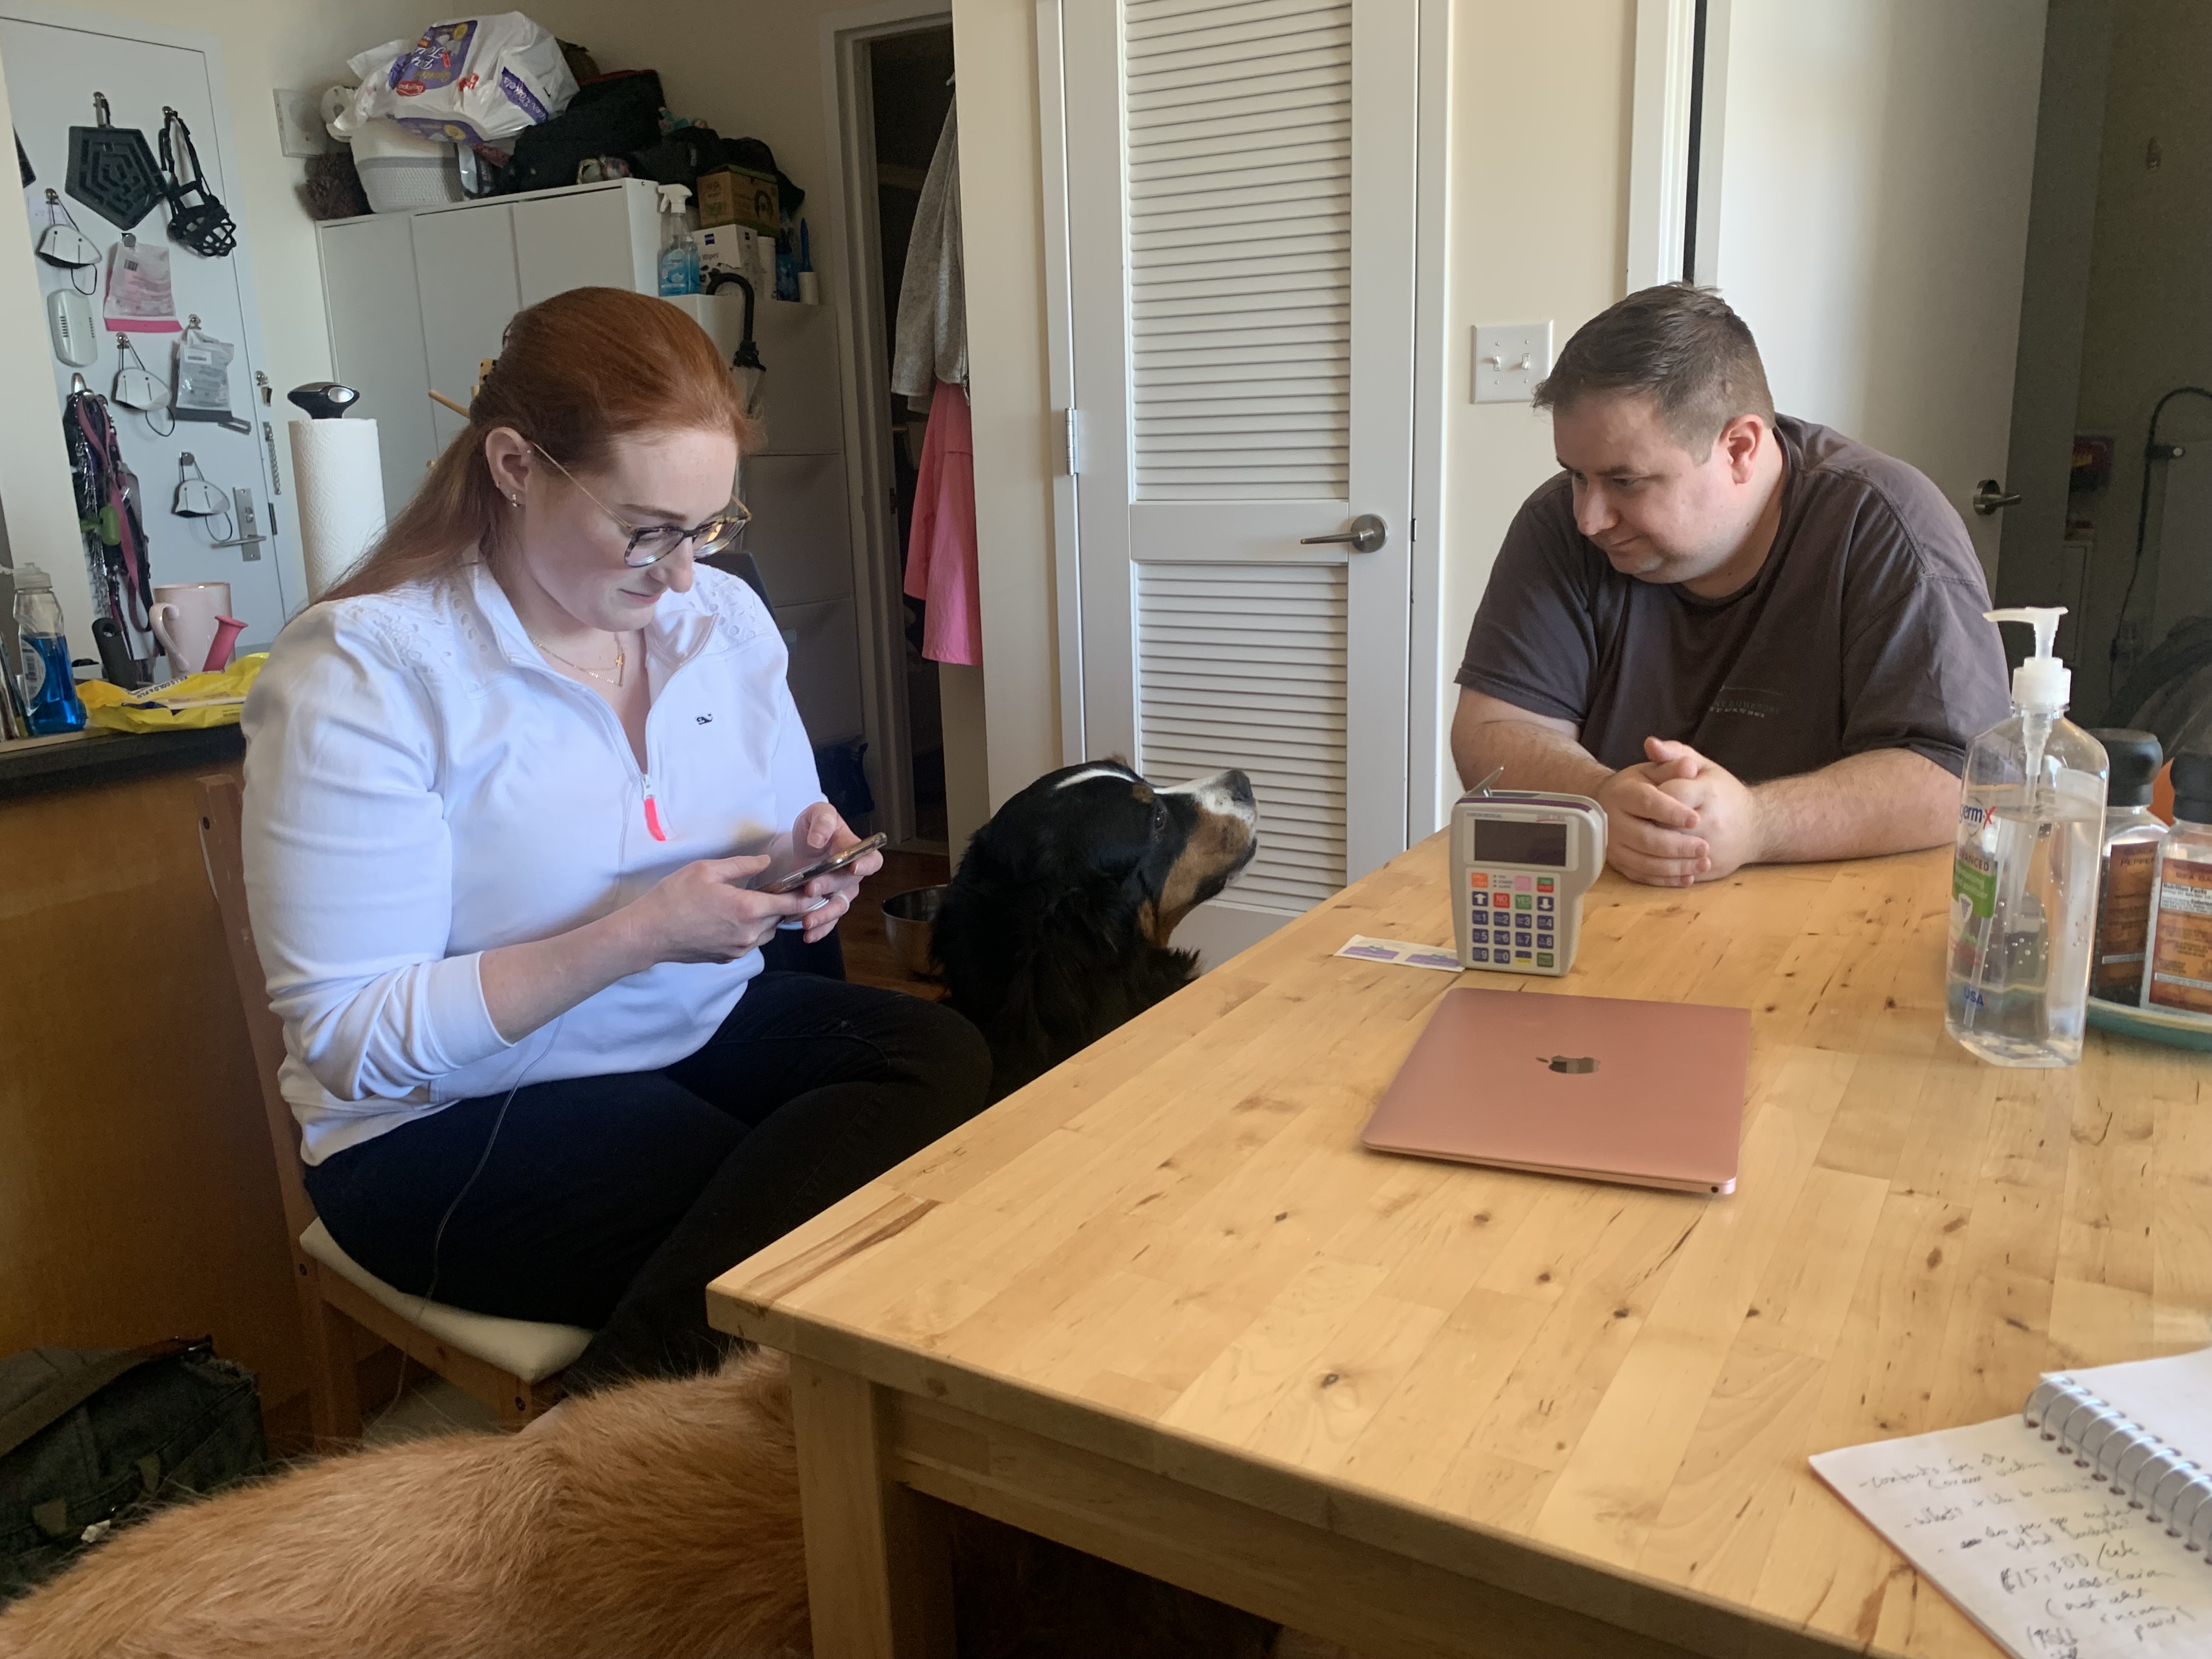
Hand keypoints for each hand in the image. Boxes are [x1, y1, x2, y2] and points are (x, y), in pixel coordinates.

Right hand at [624, 854, 815, 963]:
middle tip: (775, 888)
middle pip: (781, 919)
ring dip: (767, 919)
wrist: (648, 933)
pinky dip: (750, 931)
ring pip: (767, 933)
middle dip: (783, 904)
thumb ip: (742, 865)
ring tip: (752, 902)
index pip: (791, 904)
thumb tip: (766, 862)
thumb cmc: (674, 897)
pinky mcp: (727, 958)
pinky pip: (750, 943)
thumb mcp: (707, 870)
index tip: (812, 887)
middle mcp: (749, 933)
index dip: (805, 895)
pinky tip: (733, 918)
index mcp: (748, 909)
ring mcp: (738, 949)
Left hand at [777, 803, 882, 943]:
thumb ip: (822, 821)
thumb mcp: (817, 813)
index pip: (872, 860)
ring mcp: (840, 892)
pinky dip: (819, 930)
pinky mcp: (826, 904)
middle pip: (848, 885)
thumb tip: (818, 839)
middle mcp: (852, 875)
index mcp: (856, 851)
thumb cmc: (817, 826)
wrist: (803, 842)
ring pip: (838, 907)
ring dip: (824, 915)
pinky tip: (808, 935)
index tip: (854, 867)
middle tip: (810, 889)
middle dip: (829, 888)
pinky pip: (828, 921)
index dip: (866, 866)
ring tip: (807, 921)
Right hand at [1593, 745, 1711, 885]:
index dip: (1671, 812)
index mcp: (1622, 793)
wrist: (1610, 803)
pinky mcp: (1618, 863)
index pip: (1647, 803)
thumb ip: (1672, 765)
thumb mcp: (1653, 769)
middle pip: (1645, 838)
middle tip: (1704, 847)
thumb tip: (1688, 766)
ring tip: (1702, 864)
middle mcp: (1612, 821)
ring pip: (1644, 862)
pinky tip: (1687, 878)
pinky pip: (1641, 876)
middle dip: (1677, 846)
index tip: (1696, 818)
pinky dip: (1665, 880)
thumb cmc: (1639, 784)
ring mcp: (1613, 846)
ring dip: (1675, 866)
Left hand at [1646, 738, 1763, 880]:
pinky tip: (1651, 856)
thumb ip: (1675, 754)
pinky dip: (1659, 866)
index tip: (1645, 794)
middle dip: (1646, 821)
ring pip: (1666, 852)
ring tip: (1643, 834)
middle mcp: (1711, 822)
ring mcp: (1711, 849)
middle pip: (1663, 824)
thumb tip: (1649, 743)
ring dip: (1648, 846)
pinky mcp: (1709, 869)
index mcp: (1708, 792)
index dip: (1652, 795)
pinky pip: (1675, 871)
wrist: (1757, 827)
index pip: (1668, 794)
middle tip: (1638, 817)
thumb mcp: (1704, 767)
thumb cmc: (1723, 792)